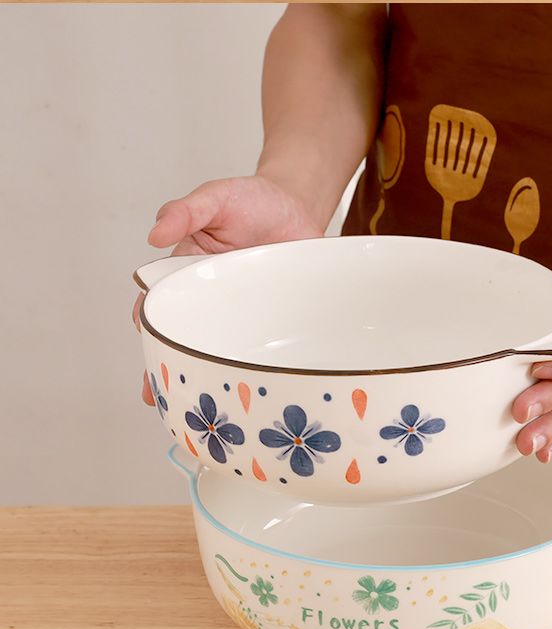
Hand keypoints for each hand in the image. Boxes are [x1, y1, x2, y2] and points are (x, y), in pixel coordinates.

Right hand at [135, 174, 323, 403]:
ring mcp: (243, 311)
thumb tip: (154, 234)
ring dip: (209, 374)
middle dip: (169, 365)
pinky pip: (261, 342)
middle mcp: (212, 298)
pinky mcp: (272, 317)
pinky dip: (255, 365)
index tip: (150, 347)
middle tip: (160, 394)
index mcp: (187, 272)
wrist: (297, 206)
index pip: (162, 304)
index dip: (153, 328)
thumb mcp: (215, 197)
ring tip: (198, 404)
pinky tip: (249, 391)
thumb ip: (186, 210)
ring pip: (222, 347)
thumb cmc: (250, 201)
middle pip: (186, 335)